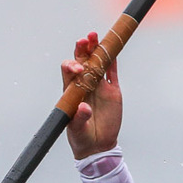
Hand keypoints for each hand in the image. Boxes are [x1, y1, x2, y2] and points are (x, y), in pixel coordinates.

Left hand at [61, 32, 122, 158]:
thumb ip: (79, 119)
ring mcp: (98, 85)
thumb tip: (83, 107)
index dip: (71, 66)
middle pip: (81, 61)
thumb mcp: (77, 130)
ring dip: (96, 48)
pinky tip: (113, 47)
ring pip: (97, 62)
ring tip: (95, 36)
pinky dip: (112, 59)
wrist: (97, 146)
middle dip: (82, 50)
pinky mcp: (112, 90)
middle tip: (84, 40)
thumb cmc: (81, 137)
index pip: (69, 72)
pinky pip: (112, 71)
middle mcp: (84, 84)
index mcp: (71, 91)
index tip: (76, 69)